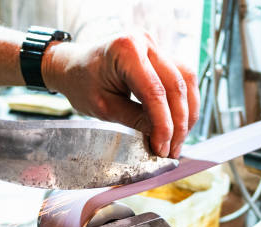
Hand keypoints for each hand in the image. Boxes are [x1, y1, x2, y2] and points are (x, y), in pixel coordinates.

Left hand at [43, 32, 199, 158]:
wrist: (73, 66)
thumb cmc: (82, 83)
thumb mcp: (104, 108)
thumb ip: (135, 121)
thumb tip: (162, 140)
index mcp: (125, 50)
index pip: (155, 92)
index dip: (163, 125)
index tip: (162, 149)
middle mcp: (145, 41)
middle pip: (176, 85)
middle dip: (179, 123)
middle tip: (172, 151)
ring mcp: (155, 45)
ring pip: (186, 80)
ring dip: (187, 113)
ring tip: (178, 141)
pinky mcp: (161, 54)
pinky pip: (182, 77)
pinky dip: (184, 102)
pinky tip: (179, 124)